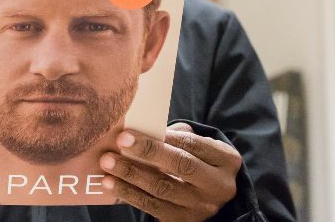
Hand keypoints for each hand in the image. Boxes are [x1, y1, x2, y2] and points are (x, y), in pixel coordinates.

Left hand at [99, 123, 241, 220]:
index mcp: (226, 160)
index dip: (166, 137)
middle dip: (148, 152)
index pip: (194, 144)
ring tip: (108, 163)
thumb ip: (179, 135)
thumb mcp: (201, 146)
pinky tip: (112, 183)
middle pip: (181, 166)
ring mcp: (201, 207)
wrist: (212, 198)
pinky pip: (153, 208)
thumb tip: (145, 126)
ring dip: (131, 175)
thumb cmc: (199, 161)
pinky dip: (130, 194)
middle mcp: (218, 186)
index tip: (142, 127)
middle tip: (121, 140)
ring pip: (163, 189)